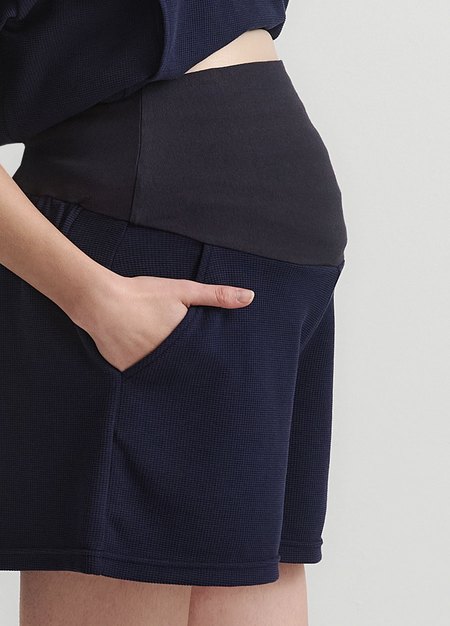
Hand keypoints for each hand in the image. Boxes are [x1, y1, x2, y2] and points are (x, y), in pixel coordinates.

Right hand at [74, 273, 254, 371]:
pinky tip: (150, 369)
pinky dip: (147, 374)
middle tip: (203, 382)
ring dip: (170, 375)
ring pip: (164, 377)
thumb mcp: (183, 290)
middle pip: (185, 372)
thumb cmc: (142, 293)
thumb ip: (217, 295)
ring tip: (176, 376)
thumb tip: (250, 297)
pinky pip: (142, 376)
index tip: (223, 374)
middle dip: (192, 374)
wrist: (99, 300)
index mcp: (182, 343)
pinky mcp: (126, 372)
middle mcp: (165, 361)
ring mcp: (144, 369)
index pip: (205, 363)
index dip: (212, 367)